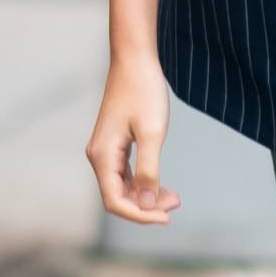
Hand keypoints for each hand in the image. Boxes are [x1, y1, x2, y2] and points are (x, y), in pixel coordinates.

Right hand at [86, 53, 181, 227]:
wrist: (135, 60)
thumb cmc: (143, 92)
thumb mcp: (152, 133)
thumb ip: (149, 170)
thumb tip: (146, 203)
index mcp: (102, 157)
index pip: (115, 201)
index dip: (140, 215)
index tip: (167, 217)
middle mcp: (98, 157)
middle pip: (118, 197)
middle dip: (146, 206)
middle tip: (176, 202)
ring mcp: (105, 151)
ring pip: (123, 187)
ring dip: (147, 196)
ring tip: (175, 196)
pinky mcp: (114, 144)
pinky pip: (126, 174)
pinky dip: (144, 182)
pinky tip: (162, 185)